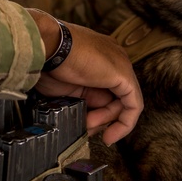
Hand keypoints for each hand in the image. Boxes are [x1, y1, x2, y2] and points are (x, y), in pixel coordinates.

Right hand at [29, 10, 142, 144]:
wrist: (47, 45)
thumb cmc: (47, 62)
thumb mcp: (66, 85)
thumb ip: (81, 98)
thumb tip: (89, 116)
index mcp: (98, 57)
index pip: (106, 90)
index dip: (96, 111)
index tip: (82, 124)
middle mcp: (112, 59)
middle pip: (115, 97)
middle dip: (100, 118)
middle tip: (84, 127)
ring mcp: (120, 65)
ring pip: (124, 103)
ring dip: (106, 121)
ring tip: (87, 126)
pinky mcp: (124, 75)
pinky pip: (134, 105)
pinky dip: (125, 123)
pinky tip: (111, 135)